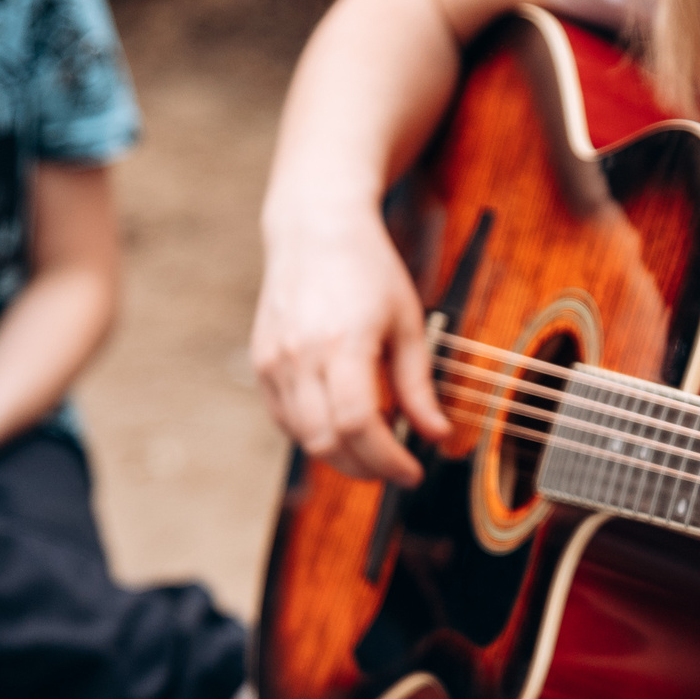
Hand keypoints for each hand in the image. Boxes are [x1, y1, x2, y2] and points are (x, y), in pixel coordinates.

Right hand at [250, 206, 447, 486]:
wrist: (314, 228)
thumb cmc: (367, 269)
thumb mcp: (408, 322)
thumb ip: (418, 385)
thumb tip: (437, 435)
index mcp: (343, 342)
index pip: (358, 425)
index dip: (387, 460)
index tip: (412, 471)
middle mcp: (300, 354)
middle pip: (326, 442)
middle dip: (365, 468)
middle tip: (396, 468)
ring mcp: (274, 361)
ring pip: (303, 438)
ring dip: (341, 455)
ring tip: (375, 444)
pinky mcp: (262, 363)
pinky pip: (286, 420)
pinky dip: (315, 435)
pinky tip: (342, 424)